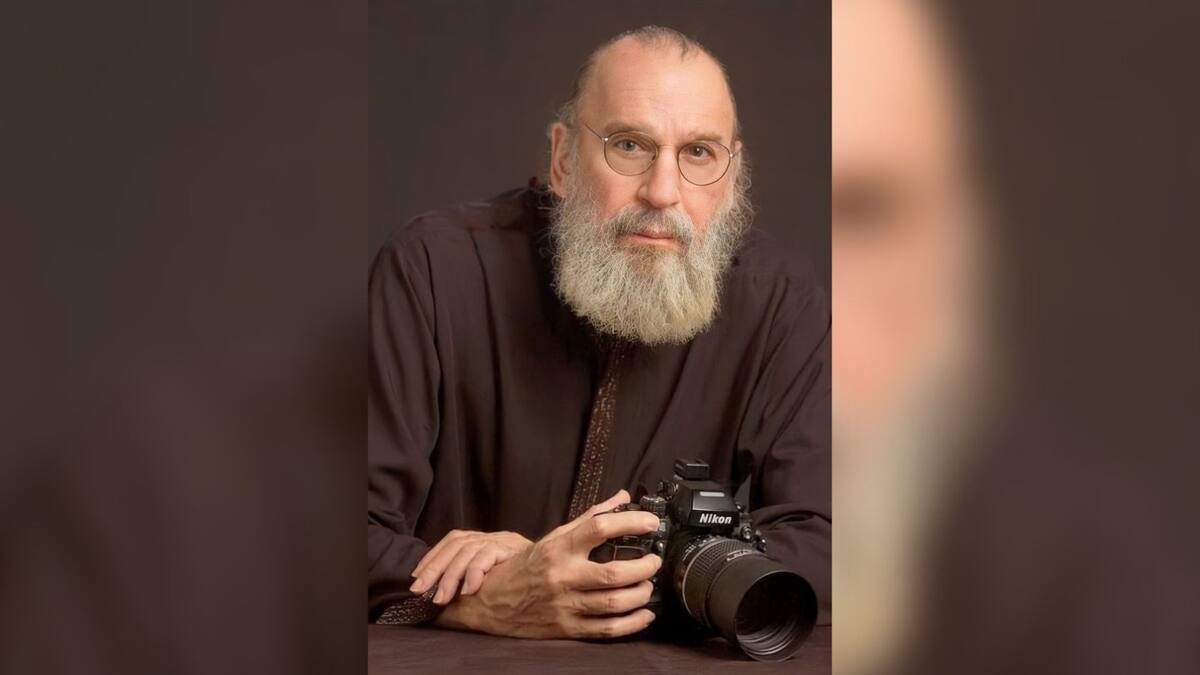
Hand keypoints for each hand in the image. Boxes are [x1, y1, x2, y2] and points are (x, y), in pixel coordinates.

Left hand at [410, 529, 533, 603]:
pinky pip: (489, 554)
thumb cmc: (522, 582)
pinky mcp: (513, 548)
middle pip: (457, 544)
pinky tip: (469, 589)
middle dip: (435, 569)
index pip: (453, 540)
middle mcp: (492, 537)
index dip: (432, 557)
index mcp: (484, 540)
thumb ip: (473, 576)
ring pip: (469, 549)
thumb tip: (440, 591)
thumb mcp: (495, 577)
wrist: (555, 574)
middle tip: (421, 592)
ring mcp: (503, 540)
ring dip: (451, 575)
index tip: (416, 579)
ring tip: (442, 597)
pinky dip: (475, 571)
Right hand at [433, 489, 661, 638]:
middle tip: (654, 561)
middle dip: (643, 567)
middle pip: (612, 573)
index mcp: (560, 547)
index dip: (630, 523)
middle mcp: (563, 576)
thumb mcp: (555, 536)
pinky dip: (632, 623)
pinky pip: (606, 629)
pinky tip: (644, 614)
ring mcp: (565, 604)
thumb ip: (590, 518)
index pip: (599, 528)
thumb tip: (622, 498)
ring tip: (649, 585)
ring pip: (613, 602)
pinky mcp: (568, 628)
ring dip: (640, 594)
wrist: (493, 600)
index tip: (651, 523)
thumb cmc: (529, 566)